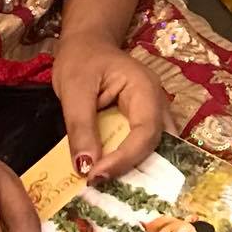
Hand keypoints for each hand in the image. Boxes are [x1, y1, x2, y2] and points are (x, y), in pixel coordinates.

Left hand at [53, 32, 170, 182]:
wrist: (87, 44)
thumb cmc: (81, 60)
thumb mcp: (74, 89)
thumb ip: (80, 127)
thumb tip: (85, 168)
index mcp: (144, 89)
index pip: (145, 131)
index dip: (125, 158)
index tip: (95, 176)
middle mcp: (156, 103)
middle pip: (157, 144)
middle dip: (134, 169)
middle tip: (101, 186)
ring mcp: (153, 114)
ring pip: (155, 149)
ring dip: (135, 170)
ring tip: (108, 186)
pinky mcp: (142, 124)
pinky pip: (143, 147)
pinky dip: (130, 164)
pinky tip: (111, 175)